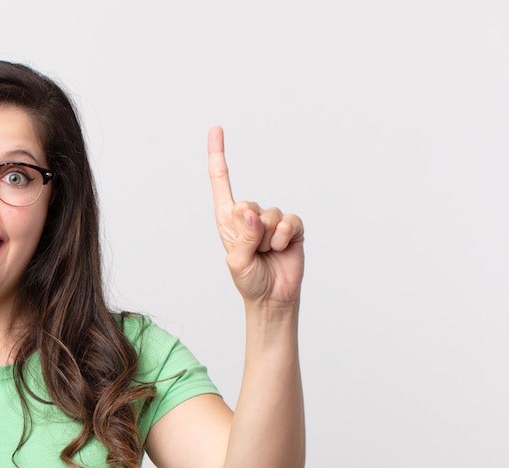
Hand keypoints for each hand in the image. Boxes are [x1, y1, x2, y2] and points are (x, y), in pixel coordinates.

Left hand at [208, 126, 304, 306]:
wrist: (273, 297)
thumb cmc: (249, 280)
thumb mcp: (237, 262)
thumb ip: (242, 236)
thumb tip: (249, 211)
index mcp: (228, 220)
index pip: (222, 183)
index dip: (219, 156)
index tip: (216, 129)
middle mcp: (249, 216)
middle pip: (248, 204)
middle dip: (250, 232)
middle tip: (254, 251)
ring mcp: (271, 220)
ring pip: (270, 215)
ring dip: (267, 240)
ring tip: (267, 254)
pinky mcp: (292, 227)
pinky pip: (289, 222)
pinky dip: (284, 238)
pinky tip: (281, 250)